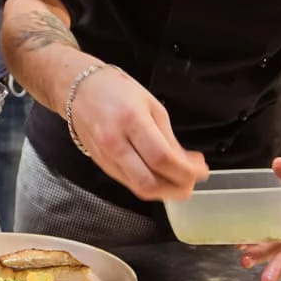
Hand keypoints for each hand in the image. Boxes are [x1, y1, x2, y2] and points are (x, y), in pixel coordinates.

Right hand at [70, 68, 208, 201]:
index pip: (162, 158)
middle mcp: (115, 143)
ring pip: (139, 188)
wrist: (78, 89)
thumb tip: (187, 162)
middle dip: (177, 188)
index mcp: (131, 121)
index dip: (186, 171)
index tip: (201, 170)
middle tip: (192, 182)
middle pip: (149, 182)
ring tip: (179, 181)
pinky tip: (160, 176)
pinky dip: (149, 184)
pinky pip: (129, 183)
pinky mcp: (102, 165)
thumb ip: (168, 137)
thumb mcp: (151, 105)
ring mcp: (106, 157)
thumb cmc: (116, 90)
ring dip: (164, 191)